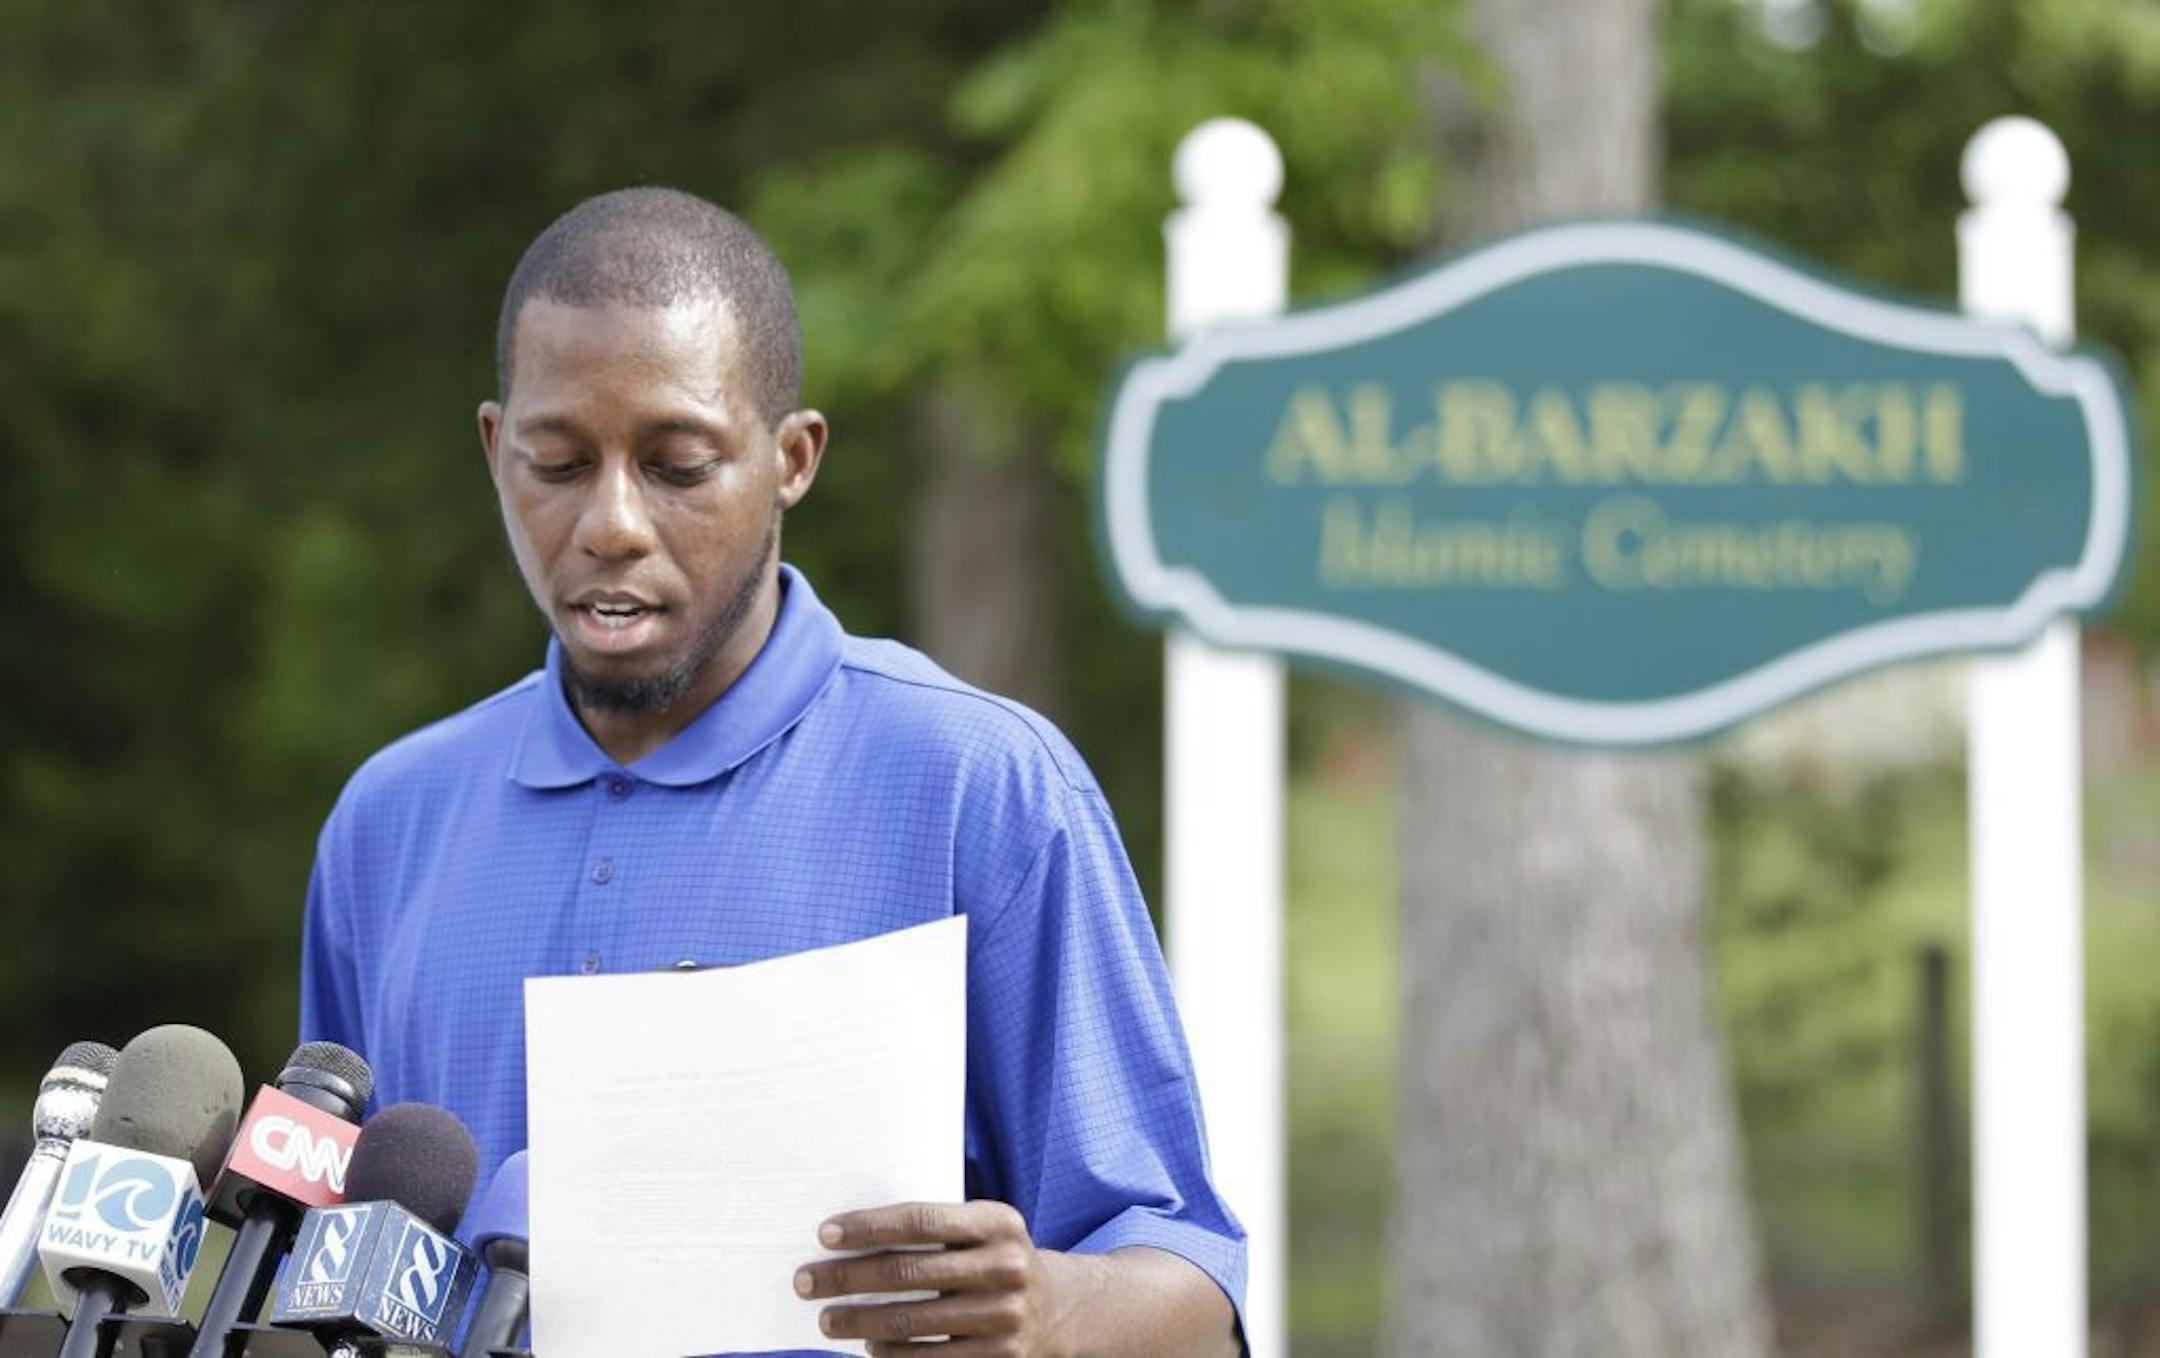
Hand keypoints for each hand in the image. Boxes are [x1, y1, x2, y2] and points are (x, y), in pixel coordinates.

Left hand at [795, 1199, 1060, 1355]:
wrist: (1063, 1310)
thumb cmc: (998, 1260)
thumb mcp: (985, 1231)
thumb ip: (938, 1229)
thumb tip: (851, 1238)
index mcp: (998, 1223)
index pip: (921, 1220)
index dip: (868, 1226)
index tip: (824, 1234)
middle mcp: (1006, 1266)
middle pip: (907, 1272)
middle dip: (846, 1277)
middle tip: (806, 1281)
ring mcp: (1005, 1317)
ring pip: (910, 1322)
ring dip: (859, 1322)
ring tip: (828, 1319)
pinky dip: (891, 1354)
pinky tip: (871, 1347)